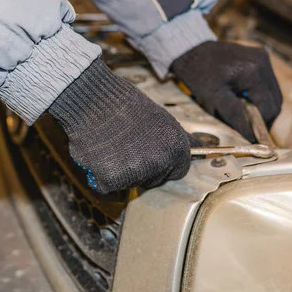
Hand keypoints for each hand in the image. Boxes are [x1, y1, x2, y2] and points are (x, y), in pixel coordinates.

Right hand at [48, 59, 197, 193]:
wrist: (92, 99)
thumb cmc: (123, 105)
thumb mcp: (161, 117)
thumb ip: (177, 139)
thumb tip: (200, 149)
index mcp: (176, 146)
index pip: (178, 171)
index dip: (163, 162)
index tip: (150, 152)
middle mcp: (160, 161)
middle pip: (155, 180)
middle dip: (142, 169)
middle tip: (126, 144)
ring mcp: (136, 173)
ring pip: (132, 185)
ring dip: (122, 172)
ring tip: (112, 145)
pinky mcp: (111, 180)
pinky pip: (110, 192)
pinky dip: (103, 180)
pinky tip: (100, 157)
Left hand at [171, 41, 281, 141]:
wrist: (190, 48)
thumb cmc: (198, 71)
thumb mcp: (215, 96)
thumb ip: (235, 116)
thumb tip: (251, 136)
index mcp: (254, 71)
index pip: (270, 107)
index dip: (262, 125)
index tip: (251, 136)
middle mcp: (264, 62)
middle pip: (275, 101)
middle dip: (264, 117)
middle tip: (249, 128)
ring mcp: (263, 59)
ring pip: (272, 93)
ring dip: (262, 107)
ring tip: (245, 115)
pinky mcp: (259, 58)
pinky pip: (266, 83)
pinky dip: (258, 95)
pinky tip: (244, 100)